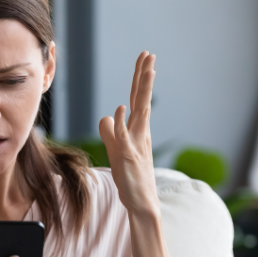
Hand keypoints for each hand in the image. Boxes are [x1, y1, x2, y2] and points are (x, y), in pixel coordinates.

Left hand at [98, 51, 160, 213]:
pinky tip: (121, 109)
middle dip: (145, 76)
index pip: (138, 99)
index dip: (141, 79)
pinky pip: (124, 137)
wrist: (141, 202)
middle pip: (142, 99)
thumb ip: (111, 132)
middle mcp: (140, 133)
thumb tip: (107, 116)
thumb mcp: (116, 149)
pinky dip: (123, 123)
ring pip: (140, 112)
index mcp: (138, 130)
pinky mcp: (128, 157)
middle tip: (150, 55)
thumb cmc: (130, 177)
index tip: (145, 59)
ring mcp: (135, 143)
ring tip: (147, 70)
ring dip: (143, 91)